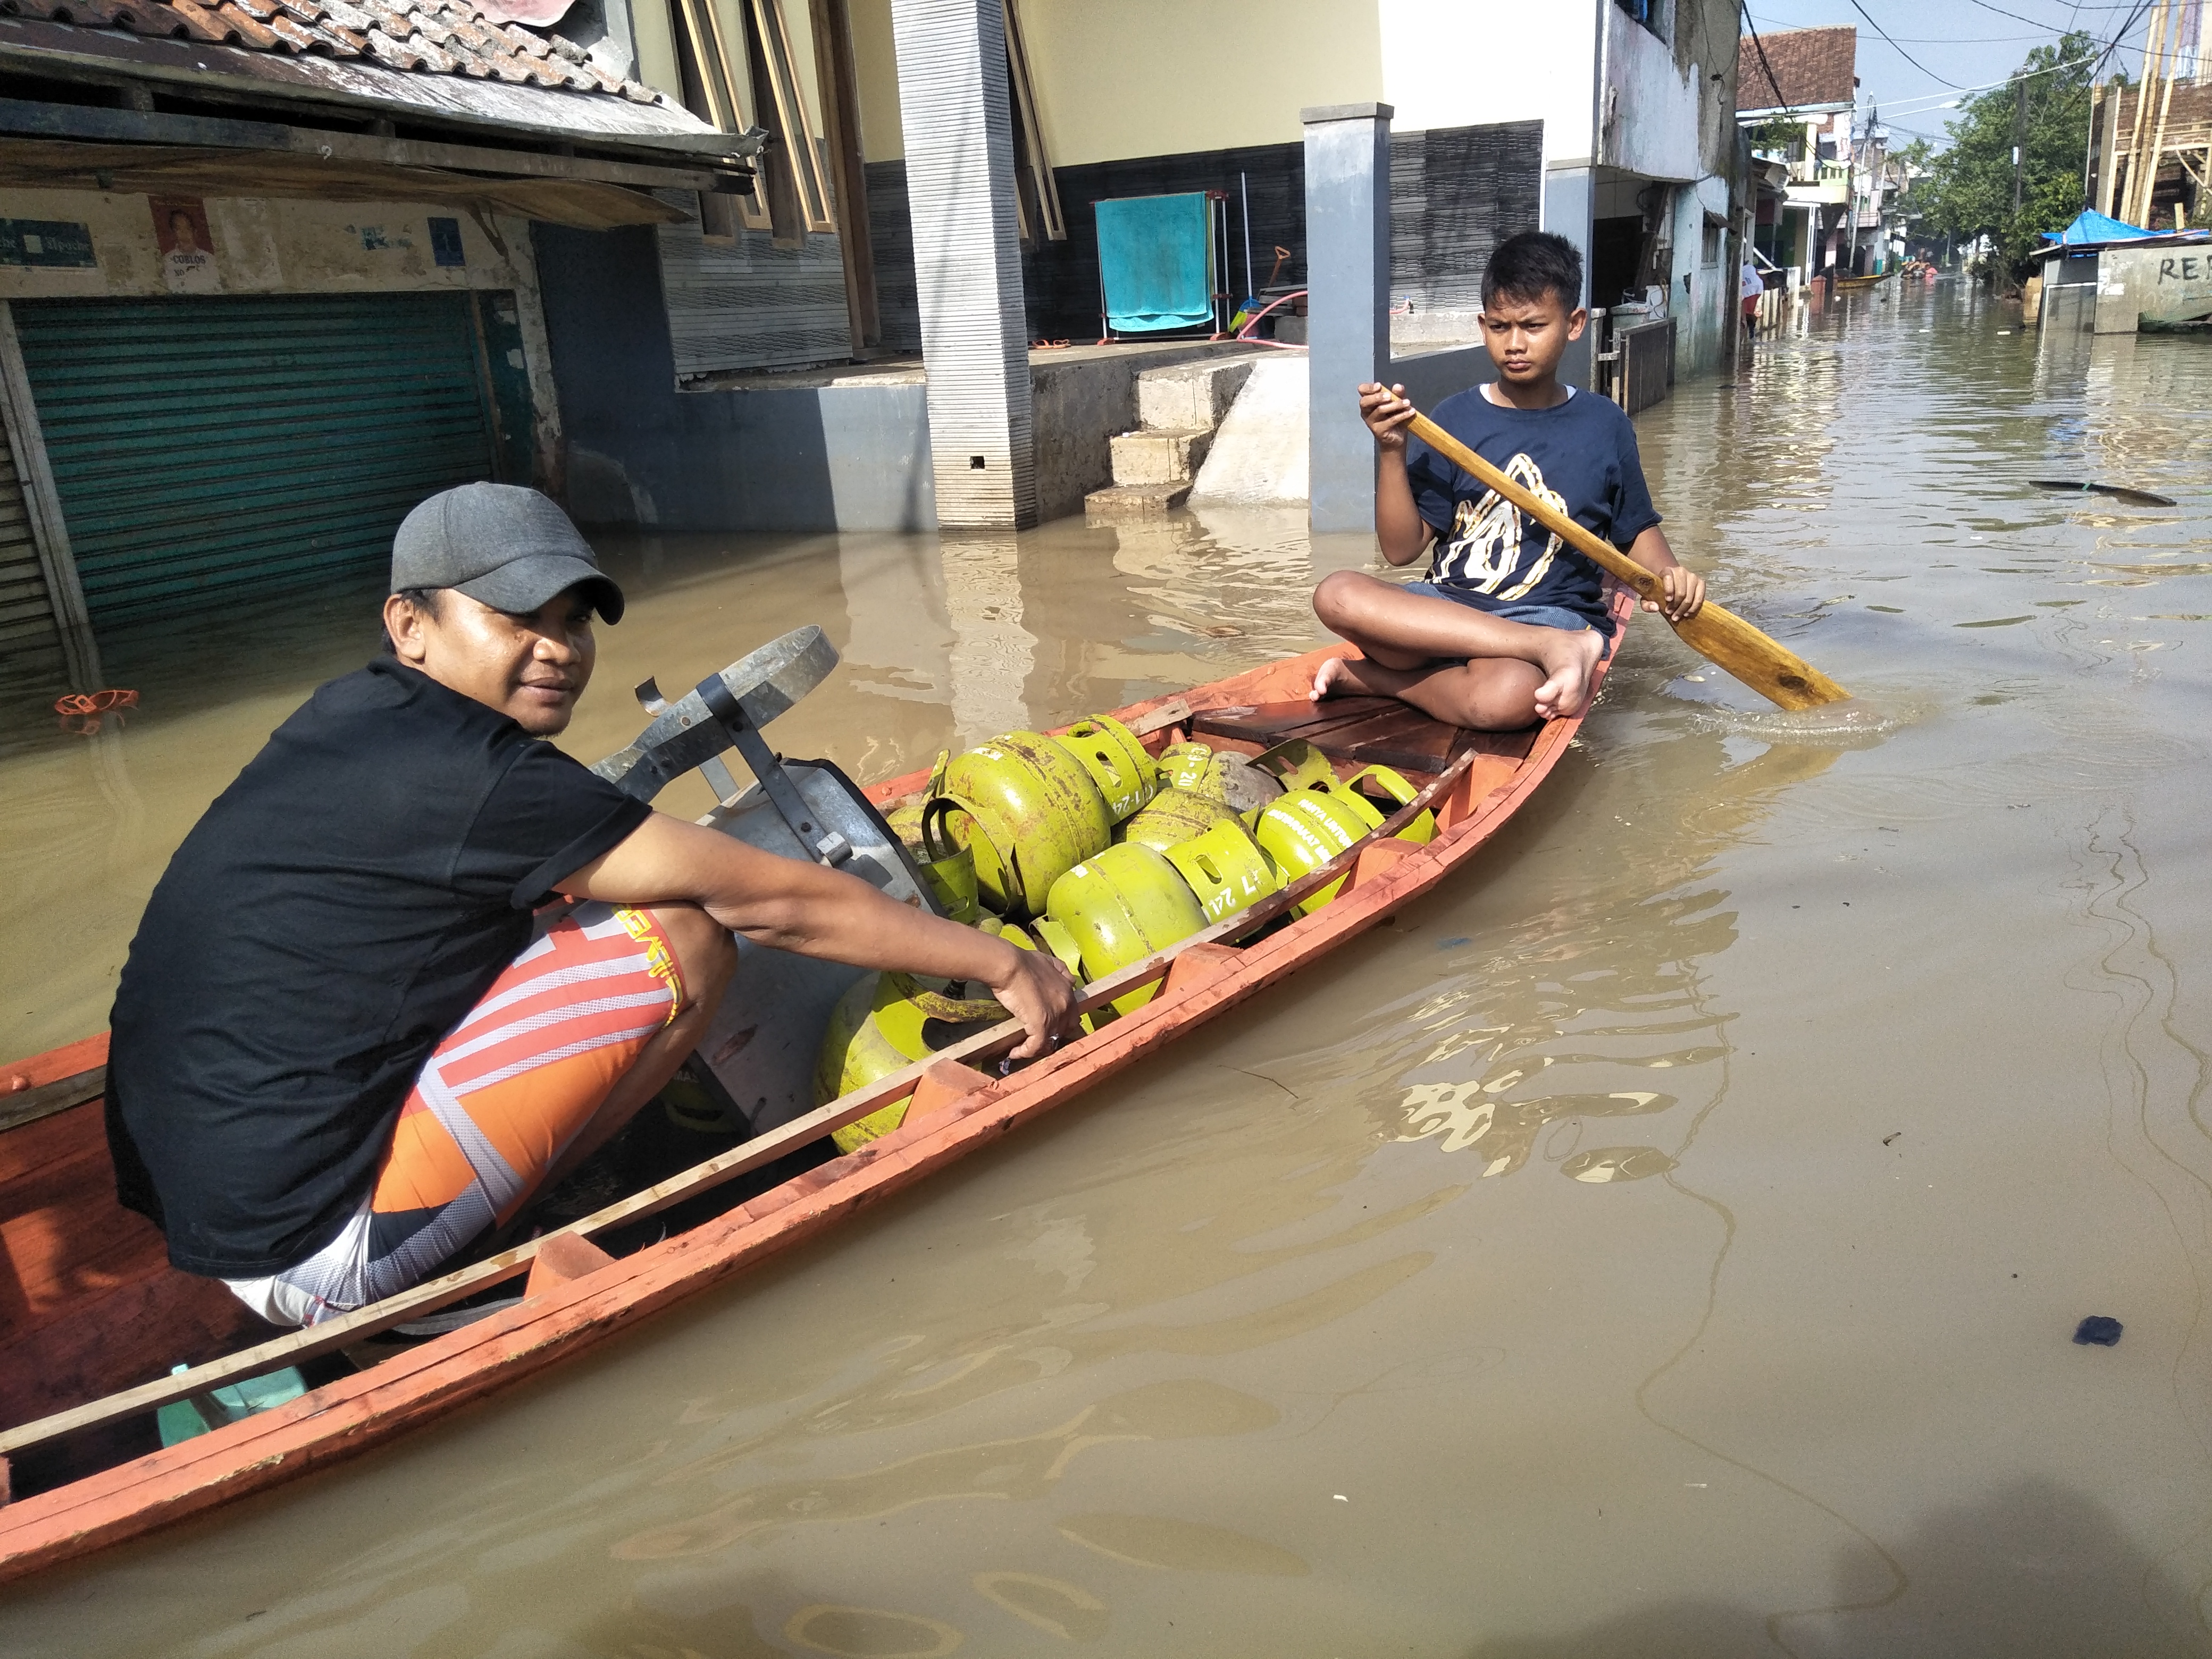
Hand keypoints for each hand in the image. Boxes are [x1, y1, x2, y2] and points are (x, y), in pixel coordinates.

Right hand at [986, 942, 1080, 1059]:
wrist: (1010, 965)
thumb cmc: (1023, 962)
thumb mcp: (1049, 962)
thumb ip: (1061, 971)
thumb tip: (1069, 981)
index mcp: (1068, 991)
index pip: (1072, 1016)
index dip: (1060, 1023)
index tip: (1047, 1026)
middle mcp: (1066, 1005)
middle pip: (1064, 1030)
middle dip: (1051, 1036)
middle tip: (1035, 1037)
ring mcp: (1055, 1016)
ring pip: (1051, 1041)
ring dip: (1038, 1047)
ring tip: (1024, 1048)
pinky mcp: (1040, 1025)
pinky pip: (1036, 1046)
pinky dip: (1025, 1052)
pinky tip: (1015, 1052)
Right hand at [1357, 382, 1416, 449]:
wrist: (1396, 440)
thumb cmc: (1393, 419)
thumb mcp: (1396, 404)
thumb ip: (1397, 394)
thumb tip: (1397, 386)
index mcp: (1369, 402)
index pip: (1362, 391)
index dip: (1368, 388)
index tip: (1379, 386)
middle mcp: (1366, 412)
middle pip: (1365, 402)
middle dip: (1377, 397)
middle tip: (1390, 396)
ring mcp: (1371, 422)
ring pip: (1380, 410)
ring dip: (1395, 405)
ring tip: (1407, 403)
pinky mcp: (1379, 431)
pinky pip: (1390, 421)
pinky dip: (1402, 415)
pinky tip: (1411, 412)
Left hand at [1643, 564, 1705, 621]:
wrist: (1670, 582)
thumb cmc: (1658, 590)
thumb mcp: (1648, 597)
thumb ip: (1646, 604)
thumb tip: (1655, 608)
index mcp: (1667, 571)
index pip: (1668, 578)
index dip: (1669, 590)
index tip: (1667, 600)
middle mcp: (1681, 571)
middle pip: (1681, 591)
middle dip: (1675, 605)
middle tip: (1670, 613)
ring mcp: (1692, 576)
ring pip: (1690, 596)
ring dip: (1683, 609)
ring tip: (1676, 616)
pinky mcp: (1700, 583)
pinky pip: (1700, 597)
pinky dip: (1693, 607)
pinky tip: (1687, 613)